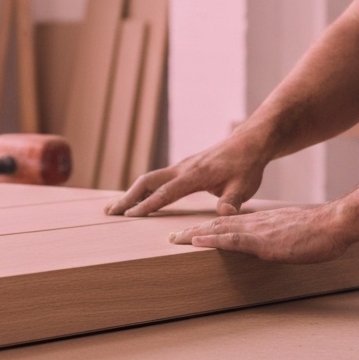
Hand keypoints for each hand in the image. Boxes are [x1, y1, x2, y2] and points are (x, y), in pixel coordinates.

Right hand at [104, 133, 269, 217]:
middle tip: (109, 213)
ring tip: (114, 209)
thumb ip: (232, 201)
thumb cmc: (246, 166)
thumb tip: (225, 213)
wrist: (248, 143)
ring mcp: (180, 168)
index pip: (165, 193)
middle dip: (127, 198)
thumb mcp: (244, 186)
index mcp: (194, 175)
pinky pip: (156, 179)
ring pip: (148, 179)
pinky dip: (141, 189)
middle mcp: (182, 169)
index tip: (129, 216)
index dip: (147, 205)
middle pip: (146, 182)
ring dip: (130, 193)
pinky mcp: (181, 169)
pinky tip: (134, 199)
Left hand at [167, 204, 353, 263]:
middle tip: (170, 236)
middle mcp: (254, 223)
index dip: (207, 229)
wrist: (337, 223)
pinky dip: (212, 240)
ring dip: (194, 234)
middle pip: (216, 226)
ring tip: (173, 239)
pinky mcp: (264, 241)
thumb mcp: (292, 233)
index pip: (227, 224)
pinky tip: (196, 241)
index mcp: (261, 222)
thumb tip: (271, 245)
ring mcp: (257, 231)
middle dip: (192, 231)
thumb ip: (277, 237)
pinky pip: (233, 240)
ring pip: (218, 231)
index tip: (189, 233)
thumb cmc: (321, 231)